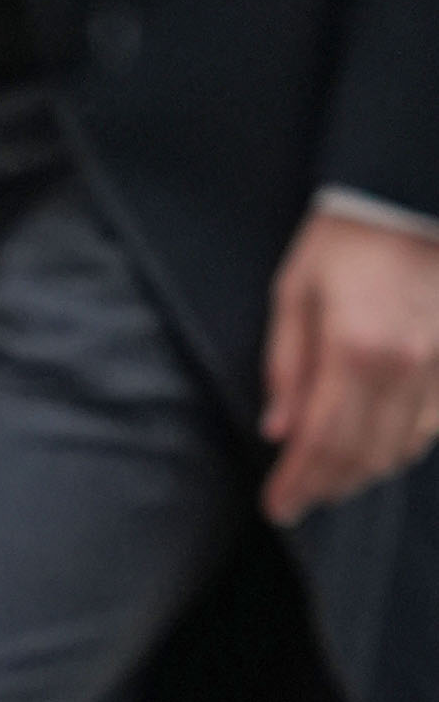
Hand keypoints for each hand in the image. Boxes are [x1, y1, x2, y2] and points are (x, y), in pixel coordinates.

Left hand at [257, 200, 438, 521]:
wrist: (409, 194)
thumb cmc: (344, 238)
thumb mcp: (295, 293)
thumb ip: (287, 367)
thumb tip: (280, 430)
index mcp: (353, 349)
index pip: (321, 442)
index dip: (298, 484)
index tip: (278, 508)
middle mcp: (403, 366)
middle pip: (364, 455)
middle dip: (327, 487)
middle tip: (298, 501)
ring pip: (402, 448)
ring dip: (363, 473)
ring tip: (330, 481)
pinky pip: (431, 425)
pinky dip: (401, 446)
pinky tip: (376, 449)